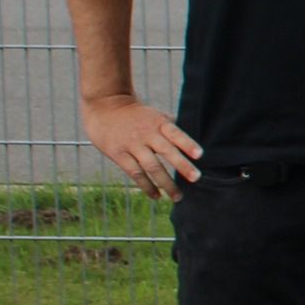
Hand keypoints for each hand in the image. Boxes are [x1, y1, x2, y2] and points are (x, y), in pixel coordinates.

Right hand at [82, 93, 202, 200]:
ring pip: (151, 166)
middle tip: (196, 178)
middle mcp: (146, 134)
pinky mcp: (118, 154)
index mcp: (158, 123)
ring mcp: (132, 144)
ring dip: (166, 183)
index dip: (187, 143)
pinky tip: (157, 196)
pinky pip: (135, 173)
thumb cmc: (137, 115)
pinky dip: (147, 186)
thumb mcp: (155, 115)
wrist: (105, 108)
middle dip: (182, 165)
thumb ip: (172, 128)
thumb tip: (193, 142)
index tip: (200, 155)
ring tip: (177, 197)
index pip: (176, 133)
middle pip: (166, 151)